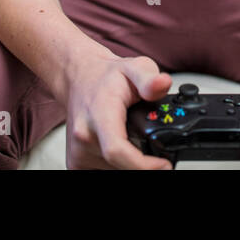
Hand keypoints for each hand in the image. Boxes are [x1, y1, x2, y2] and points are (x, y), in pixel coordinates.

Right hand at [62, 53, 174, 169]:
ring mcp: (77, 152)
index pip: (116, 150)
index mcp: (99, 113)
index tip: (164, 164)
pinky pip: (102, 173)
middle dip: (143, 164)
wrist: (78, 79)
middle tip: (156, 151)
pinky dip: (118, 166)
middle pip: (120, 166)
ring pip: (114, 171)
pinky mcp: (75, 163)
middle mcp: (84, 135)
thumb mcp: (134, 67)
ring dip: (130, 164)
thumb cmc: (105, 76)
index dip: (143, 165)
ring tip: (133, 142)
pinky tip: (122, 151)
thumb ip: (150, 79)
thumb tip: (164, 84)